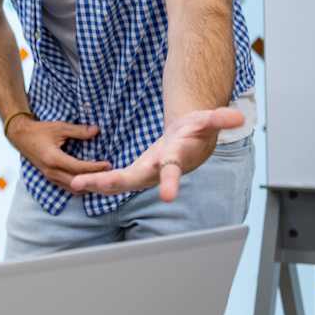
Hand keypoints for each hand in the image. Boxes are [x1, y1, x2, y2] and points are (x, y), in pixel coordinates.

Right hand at [7, 117, 110, 191]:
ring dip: (87, 186)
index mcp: (53, 159)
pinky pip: (66, 187)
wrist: (21, 137)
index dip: (95, 167)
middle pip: (77, 181)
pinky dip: (79, 186)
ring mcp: (49, 176)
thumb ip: (78, 131)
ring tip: (101, 181)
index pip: (78, 167)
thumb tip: (96, 131)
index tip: (108, 164)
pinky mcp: (49, 177)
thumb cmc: (39, 131)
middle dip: (94, 179)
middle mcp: (51, 171)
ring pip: (72, 188)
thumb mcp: (59, 127)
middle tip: (110, 175)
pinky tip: (88, 182)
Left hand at [70, 107, 243, 201]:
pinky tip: (78, 183)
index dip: (170, 182)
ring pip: (119, 182)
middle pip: (134, 179)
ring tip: (75, 184)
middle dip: (114, 181)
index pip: (173, 170)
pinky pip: (113, 179)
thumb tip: (238, 117)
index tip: (167, 196)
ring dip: (98, 183)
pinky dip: (97, 181)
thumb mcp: (207, 121)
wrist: (190, 144)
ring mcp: (144, 173)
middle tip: (92, 184)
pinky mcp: (135, 172)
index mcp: (175, 158)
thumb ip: (220, 119)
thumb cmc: (195, 131)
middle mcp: (158, 170)